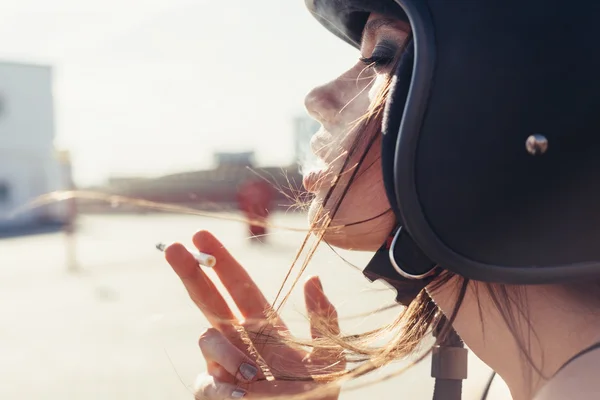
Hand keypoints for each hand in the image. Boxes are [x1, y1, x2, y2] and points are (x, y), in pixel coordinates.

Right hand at [164, 231, 344, 398]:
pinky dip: (222, 388)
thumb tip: (312, 277)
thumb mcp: (330, 352)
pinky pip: (206, 383)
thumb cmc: (319, 392)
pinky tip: (242, 394)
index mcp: (264, 324)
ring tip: (252, 374)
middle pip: (208, 299)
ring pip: (207, 339)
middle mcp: (239, 339)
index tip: (200, 236)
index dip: (220, 261)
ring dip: (227, 353)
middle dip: (191, 273)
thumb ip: (322, 316)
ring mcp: (224, 365)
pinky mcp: (215, 392)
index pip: (237, 285)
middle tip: (173, 247)